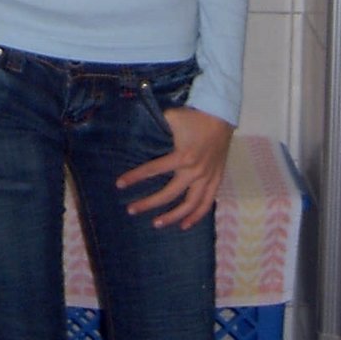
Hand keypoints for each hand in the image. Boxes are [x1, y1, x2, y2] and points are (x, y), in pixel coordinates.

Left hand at [116, 108, 232, 229]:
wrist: (220, 114)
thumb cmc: (194, 116)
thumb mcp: (172, 117)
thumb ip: (156, 125)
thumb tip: (138, 127)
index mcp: (182, 157)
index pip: (153, 170)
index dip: (134, 177)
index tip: (119, 184)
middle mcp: (194, 171)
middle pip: (168, 194)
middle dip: (148, 203)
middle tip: (131, 209)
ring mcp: (207, 177)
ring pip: (189, 205)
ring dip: (172, 216)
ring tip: (156, 223)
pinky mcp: (216, 178)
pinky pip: (207, 202)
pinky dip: (197, 215)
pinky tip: (185, 225)